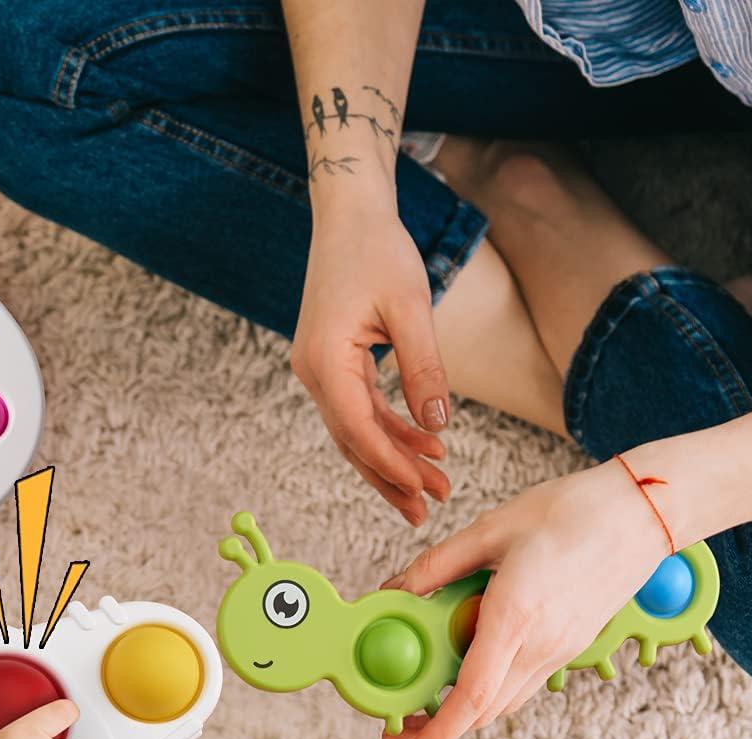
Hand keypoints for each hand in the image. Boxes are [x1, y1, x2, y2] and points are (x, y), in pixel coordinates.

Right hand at [292, 191, 451, 523]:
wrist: (348, 214)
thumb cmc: (378, 250)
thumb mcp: (411, 307)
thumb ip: (424, 368)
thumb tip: (439, 426)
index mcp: (324, 360)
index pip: (358, 429)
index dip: (392, 464)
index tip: (425, 489)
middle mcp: (313, 372)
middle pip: (353, 442)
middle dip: (392, 477)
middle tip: (429, 510)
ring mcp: (318, 371)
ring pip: (356, 432)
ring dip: (393, 461)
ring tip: (433, 487)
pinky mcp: (331, 366)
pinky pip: (359, 411)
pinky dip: (389, 431)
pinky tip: (423, 445)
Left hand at [383, 464, 668, 738]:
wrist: (644, 513)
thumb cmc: (573, 511)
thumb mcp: (491, 528)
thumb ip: (438, 565)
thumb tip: (395, 589)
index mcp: (516, 616)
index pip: (474, 695)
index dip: (440, 730)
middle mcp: (541, 645)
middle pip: (485, 711)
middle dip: (440, 726)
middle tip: (402, 719)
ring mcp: (561, 650)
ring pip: (504, 701)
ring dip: (467, 709)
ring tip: (430, 692)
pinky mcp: (572, 646)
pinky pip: (525, 682)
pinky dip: (493, 687)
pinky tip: (472, 662)